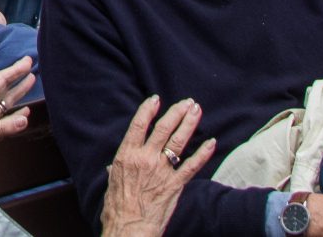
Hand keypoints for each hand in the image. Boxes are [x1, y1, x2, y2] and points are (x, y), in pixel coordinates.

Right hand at [101, 96, 213, 236]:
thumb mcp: (111, 183)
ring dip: (189, 124)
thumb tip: (113, 167)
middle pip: (163, 128)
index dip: (148, 109)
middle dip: (176, 112)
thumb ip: (116, 170)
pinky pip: (192, 165)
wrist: (129, 227)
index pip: (139, 125)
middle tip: (187, 102)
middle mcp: (145, 158)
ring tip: (196, 111)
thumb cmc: (117, 208)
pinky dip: (203, 153)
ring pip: (178, 141)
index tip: (156, 99)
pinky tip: (211, 142)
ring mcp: (162, 170)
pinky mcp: (175, 184)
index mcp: (127, 155)